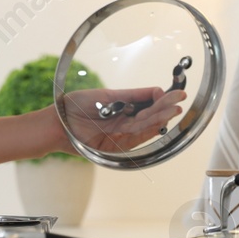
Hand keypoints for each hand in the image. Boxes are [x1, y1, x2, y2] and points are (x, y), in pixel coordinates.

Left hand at [58, 85, 186, 155]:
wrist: (57, 121)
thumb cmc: (77, 106)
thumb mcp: (109, 95)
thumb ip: (133, 96)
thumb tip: (156, 91)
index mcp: (123, 111)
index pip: (148, 106)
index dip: (161, 100)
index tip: (176, 93)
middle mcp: (124, 125)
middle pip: (149, 117)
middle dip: (165, 109)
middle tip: (181, 101)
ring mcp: (120, 136)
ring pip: (145, 128)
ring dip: (160, 119)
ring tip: (175, 110)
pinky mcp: (115, 146)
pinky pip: (135, 137)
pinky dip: (147, 130)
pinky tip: (159, 122)